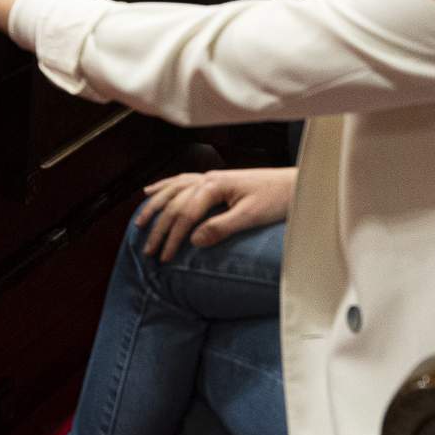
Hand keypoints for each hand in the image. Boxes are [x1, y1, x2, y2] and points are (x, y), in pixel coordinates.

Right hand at [132, 167, 294, 261]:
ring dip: (155, 206)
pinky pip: (181, 181)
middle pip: (174, 203)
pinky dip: (164, 187)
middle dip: (159, 227)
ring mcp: (209, 177)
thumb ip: (221, 227)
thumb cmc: (278, 198)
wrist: (295, 183)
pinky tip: (151, 191)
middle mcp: (208, 178)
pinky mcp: (214, 179)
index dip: (173, 237)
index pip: (185, 213)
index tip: (164, 258)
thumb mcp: (251, 216)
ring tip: (139, 223)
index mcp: (215, 185)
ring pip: (172, 189)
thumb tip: (193, 240)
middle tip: (148, 250)